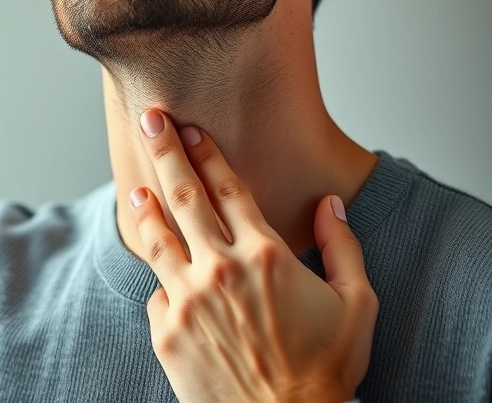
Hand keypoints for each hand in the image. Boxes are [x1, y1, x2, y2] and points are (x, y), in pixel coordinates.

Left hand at [129, 108, 377, 402]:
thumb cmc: (325, 369)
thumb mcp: (357, 304)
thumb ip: (343, 247)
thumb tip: (329, 203)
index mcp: (265, 257)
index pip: (229, 189)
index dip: (208, 154)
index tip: (192, 129)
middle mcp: (219, 270)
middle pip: (184, 197)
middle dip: (165, 152)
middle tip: (150, 121)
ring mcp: (187, 300)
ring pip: (156, 239)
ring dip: (144, 206)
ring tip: (133, 186)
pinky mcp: (166, 332)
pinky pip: (158, 296)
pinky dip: (164, 285)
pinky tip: (168, 283)